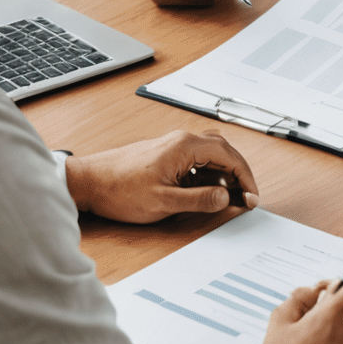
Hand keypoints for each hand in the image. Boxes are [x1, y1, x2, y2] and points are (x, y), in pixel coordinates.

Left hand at [65, 130, 259, 221]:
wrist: (89, 182)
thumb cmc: (120, 189)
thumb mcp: (164, 202)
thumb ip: (199, 200)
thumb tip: (226, 197)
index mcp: (185, 146)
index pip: (229, 155)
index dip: (245, 177)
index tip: (253, 196)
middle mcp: (182, 141)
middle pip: (223, 152)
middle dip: (239, 175)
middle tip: (248, 198)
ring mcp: (173, 147)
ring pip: (210, 157)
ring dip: (224, 176)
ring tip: (231, 199)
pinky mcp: (166, 156)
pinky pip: (196, 162)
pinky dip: (208, 176)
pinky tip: (208, 193)